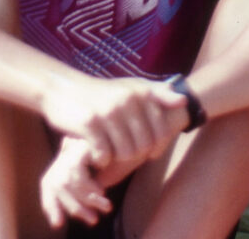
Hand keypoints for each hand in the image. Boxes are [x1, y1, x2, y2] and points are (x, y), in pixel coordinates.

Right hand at [40, 74, 187, 165]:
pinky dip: (101, 160)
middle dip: (135, 155)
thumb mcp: (132, 88)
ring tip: (110, 153)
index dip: (157, 148)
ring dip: (117, 159)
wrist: (63, 89)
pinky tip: (96, 154)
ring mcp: (109, 111)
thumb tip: (184, 101)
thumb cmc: (103, 94)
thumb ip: (158, 94)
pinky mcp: (90, 124)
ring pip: (125, 153)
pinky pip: (104, 155)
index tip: (149, 153)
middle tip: (123, 154)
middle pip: (144, 145)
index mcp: (142, 92)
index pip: (162, 133)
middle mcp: (128, 100)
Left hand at [40, 138, 110, 228]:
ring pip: (66, 182)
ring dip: (86, 199)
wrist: (137, 142)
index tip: (58, 224)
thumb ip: (84, 192)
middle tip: (92, 221)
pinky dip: (88, 186)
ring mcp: (72, 147)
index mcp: (63, 161)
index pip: (48, 186)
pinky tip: (101, 191)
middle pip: (55, 186)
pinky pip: (76, 172)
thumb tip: (73, 209)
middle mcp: (64, 152)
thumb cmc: (119, 161)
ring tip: (104, 207)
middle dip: (74, 207)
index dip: (51, 206)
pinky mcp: (81, 145)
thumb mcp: (99, 182)